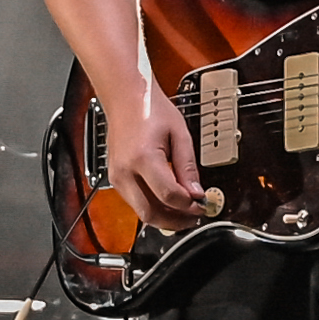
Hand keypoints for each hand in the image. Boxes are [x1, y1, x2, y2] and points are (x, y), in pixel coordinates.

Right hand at [110, 84, 214, 221]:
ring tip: (185, 212)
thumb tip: (196, 193)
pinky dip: (153, 207)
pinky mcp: (115, 180)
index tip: (203, 204)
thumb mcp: (179, 134)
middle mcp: (125, 171)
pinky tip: (169, 203)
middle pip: (151, 213)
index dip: (189, 205)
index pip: (169, 195)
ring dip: (165, 218)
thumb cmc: (150, 109)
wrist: (125, 98)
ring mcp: (117, 177)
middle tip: (195, 217)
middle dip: (176, 221)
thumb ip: (188, 167)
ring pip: (141, 213)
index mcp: (143, 157)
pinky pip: (135, 203)